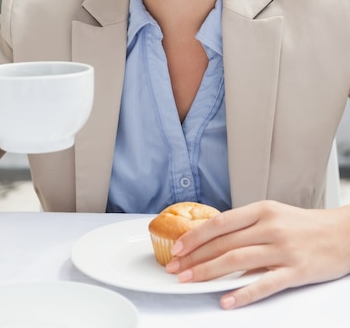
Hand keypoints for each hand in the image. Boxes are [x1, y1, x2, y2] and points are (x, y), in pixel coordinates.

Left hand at [166, 200, 349, 308]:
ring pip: (237, 261)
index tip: (178, 247)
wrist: (343, 234)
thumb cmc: (305, 225)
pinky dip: (243, 293)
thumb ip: (247, 226)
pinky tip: (226, 300)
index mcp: (261, 210)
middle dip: (195, 257)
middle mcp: (269, 227)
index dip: (195, 236)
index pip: (220, 222)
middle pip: (224, 243)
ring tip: (189, 281)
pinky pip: (265, 284)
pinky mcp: (296, 271)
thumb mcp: (274, 215)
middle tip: (175, 269)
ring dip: (208, 273)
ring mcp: (282, 249)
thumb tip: (214, 240)